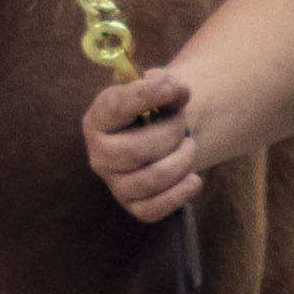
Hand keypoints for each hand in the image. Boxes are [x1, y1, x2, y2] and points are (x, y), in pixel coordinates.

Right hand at [85, 67, 202, 221]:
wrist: (157, 139)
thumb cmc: (154, 112)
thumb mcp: (157, 91)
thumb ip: (165, 83)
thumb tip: (176, 90)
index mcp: (99, 119)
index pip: (115, 107)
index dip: (146, 96)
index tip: (175, 89)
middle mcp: (100, 155)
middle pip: (135, 151)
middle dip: (171, 133)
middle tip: (182, 123)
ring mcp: (115, 183)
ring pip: (148, 181)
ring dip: (180, 162)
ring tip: (189, 147)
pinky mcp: (133, 206)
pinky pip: (153, 209)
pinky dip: (179, 194)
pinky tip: (194, 179)